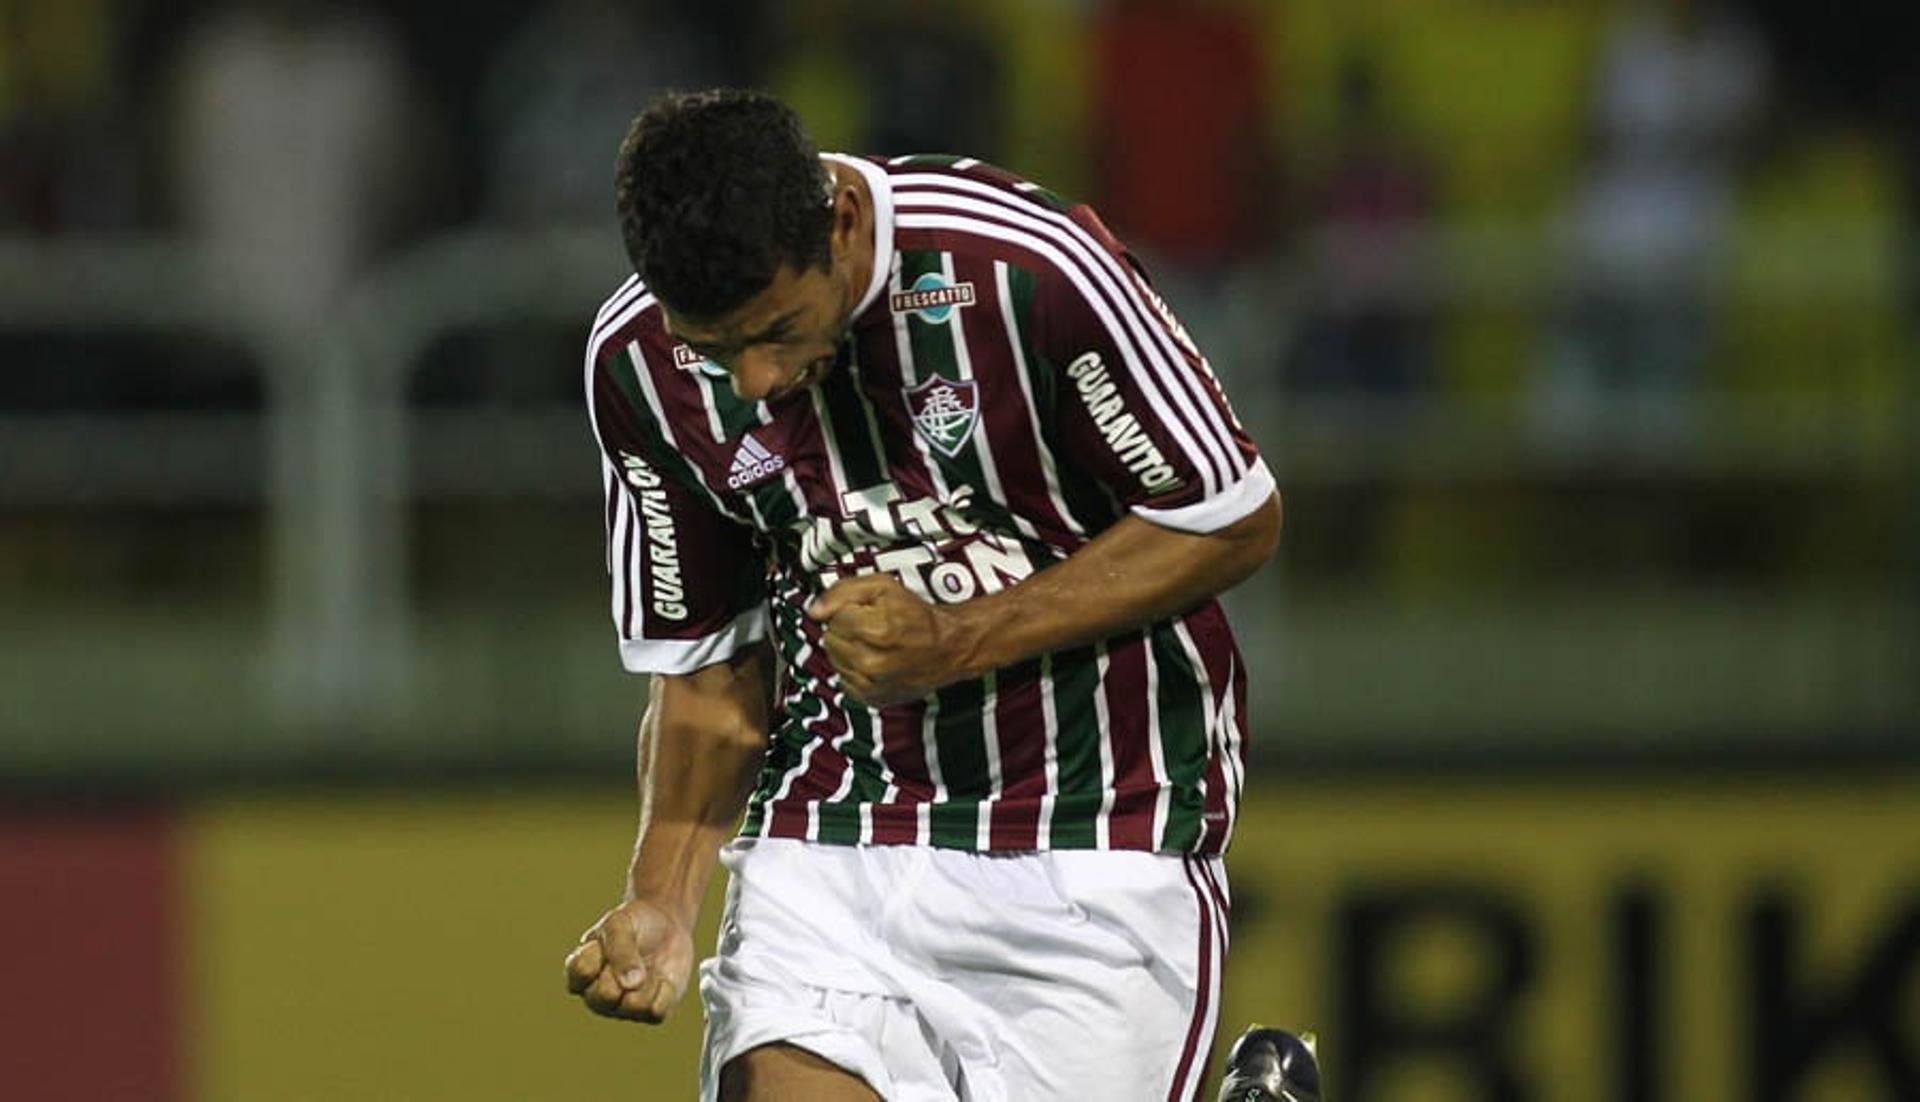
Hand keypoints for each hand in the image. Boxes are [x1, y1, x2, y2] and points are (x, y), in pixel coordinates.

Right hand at [563, 898, 694, 1023]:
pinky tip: (662, 978)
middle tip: (633, 955)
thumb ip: (620, 950)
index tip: (608, 938)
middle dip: (625, 970)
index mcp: (580, 973)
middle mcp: (596, 997)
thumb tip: (630, 985)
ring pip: (634, 1005)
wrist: (670, 928)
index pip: (581, 971)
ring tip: (648, 967)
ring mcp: (621, 1009)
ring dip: (648, 980)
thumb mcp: (620, 924)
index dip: (601, 954)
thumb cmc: (636, 924)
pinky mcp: (649, 1014)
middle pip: (605, 996)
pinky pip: (657, 1011)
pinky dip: (666, 990)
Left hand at [808, 573, 983, 706]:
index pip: (832, 618)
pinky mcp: (872, 698)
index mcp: (877, 630)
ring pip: (834, 661)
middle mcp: (873, 662)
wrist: (948, 648)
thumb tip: (815, 609)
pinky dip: (853, 669)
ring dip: (847, 650)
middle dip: (845, 629)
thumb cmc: (920, 618)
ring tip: (872, 643)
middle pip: (830, 640)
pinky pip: (843, 680)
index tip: (864, 610)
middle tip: (870, 625)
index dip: (847, 610)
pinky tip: (872, 659)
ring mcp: (872, 684)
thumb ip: (844, 591)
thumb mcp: (884, 587)